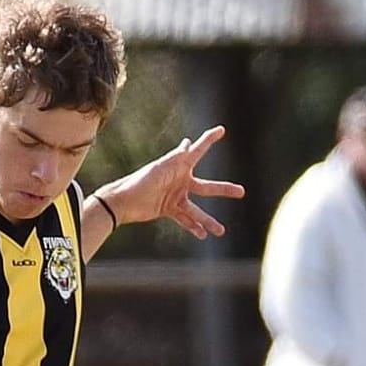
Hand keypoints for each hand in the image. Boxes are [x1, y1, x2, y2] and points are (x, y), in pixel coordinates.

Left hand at [103, 126, 244, 238]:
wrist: (124, 201)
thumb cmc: (141, 181)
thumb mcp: (160, 169)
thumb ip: (175, 159)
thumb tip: (188, 143)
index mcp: (179, 166)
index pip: (198, 150)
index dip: (209, 140)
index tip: (221, 130)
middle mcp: (180, 181)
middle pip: (207, 187)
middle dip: (224, 189)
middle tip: (242, 192)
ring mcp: (175, 196)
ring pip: (196, 210)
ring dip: (208, 221)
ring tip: (221, 231)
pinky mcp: (168, 209)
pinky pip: (184, 220)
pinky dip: (192, 227)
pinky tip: (202, 235)